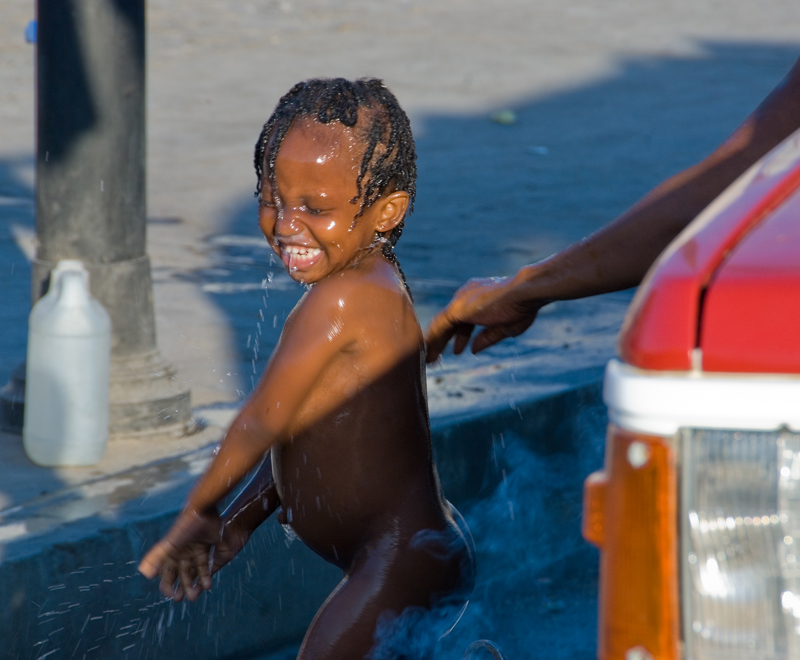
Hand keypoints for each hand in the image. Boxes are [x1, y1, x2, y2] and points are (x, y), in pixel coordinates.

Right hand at [139, 509, 223, 601]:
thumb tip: (144, 573)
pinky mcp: (210, 546)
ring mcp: (197, 549)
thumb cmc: (184, 528)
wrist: (202, 510)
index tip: (169, 595)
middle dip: (182, 587)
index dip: (166, 584)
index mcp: (172, 552)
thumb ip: (156, 557)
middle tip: (184, 599)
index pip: (167, 572)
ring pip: (196, 570)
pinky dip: (207, 575)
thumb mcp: (169, 544)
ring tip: (195, 596)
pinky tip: (208, 585)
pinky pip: (208, 564)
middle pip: (182, 573)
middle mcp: (184, 552)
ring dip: (195, 584)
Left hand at [425, 276, 542, 362]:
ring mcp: (460, 302)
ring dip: (434, 343)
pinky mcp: (456, 309)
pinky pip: (439, 327)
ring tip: (428, 359)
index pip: (465, 320)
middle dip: (444, 341)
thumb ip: (487, 338)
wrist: (522, 292)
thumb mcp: (505, 327)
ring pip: (441, 325)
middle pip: (450, 323)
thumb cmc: (521, 306)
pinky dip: (432, 340)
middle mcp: (466, 297)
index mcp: (479, 299)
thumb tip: (474, 349)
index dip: (461, 337)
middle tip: (436, 356)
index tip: (459, 350)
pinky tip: (428, 352)